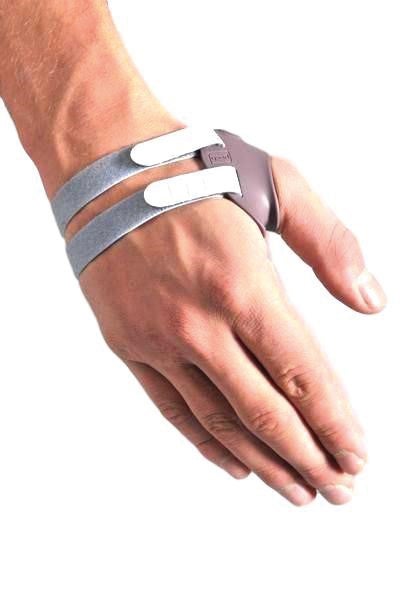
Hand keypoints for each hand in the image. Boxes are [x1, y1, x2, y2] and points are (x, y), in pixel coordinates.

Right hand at [77, 148, 385, 505]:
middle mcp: (199, 324)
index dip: (334, 423)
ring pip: (219, 421)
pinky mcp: (128, 345)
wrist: (107, 168)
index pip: (301, 374)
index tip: (357, 457)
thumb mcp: (278, 184)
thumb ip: (331, 245)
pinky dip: (206, 444)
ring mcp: (159, 340)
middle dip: (309, 457)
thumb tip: (370, 301)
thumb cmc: (193, 172)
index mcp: (243, 285)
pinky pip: (172, 409)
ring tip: (298, 492)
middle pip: (265, 412)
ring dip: (265, 462)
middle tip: (340, 490)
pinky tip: (237, 466)